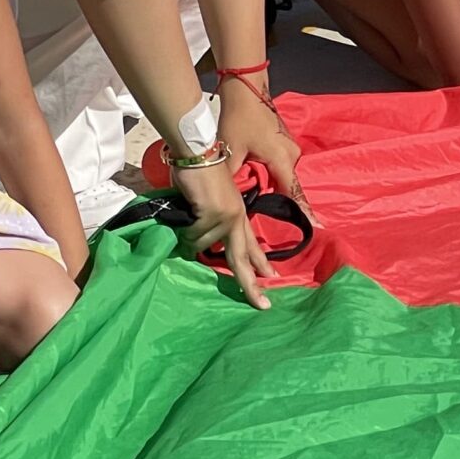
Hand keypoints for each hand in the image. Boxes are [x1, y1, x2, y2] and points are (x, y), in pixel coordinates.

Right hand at [172, 156, 272, 310]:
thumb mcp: (213, 202)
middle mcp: (238, 218)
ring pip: (204, 245)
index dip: (260, 265)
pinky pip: (195, 234)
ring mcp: (228, 216)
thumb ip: (213, 224)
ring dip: (192, 238)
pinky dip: (186, 229)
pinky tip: (188, 211)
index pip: (252, 246)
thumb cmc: (200, 176)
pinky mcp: (214, 213)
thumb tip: (204, 249)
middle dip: (251, 285)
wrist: (198, 152)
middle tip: (263, 305)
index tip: (273, 281)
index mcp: (240, 216)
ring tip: (190, 215)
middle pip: (242, 258)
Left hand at [219, 76, 312, 213]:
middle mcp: (291, 155)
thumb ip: (231, 178)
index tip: (317, 228)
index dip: (304, 211)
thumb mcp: (230, 152)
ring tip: (265, 203)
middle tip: (280, 222)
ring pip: (283, 175)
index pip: (294, 192)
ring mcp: (290, 148)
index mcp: (281, 159)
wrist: (246, 91)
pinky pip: (281, 166)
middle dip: (284, 203)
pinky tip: (259, 178)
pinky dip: (272, 175)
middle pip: (289, 186)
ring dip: (275, 187)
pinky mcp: (284, 143)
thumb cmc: (239, 120)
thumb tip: (223, 200)